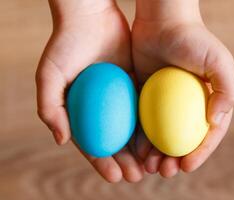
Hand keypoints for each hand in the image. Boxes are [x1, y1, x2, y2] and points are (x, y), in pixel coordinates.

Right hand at [36, 0, 142, 182]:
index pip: (92, 144)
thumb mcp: (49, 75)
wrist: (91, 15)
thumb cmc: (66, 44)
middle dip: (126, 162)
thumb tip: (61, 140)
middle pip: (115, 142)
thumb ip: (49, 108)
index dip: (102, 162)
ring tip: (152, 165)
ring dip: (142, 149)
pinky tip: (161, 138)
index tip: (115, 176)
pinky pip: (145, 108)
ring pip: (133, 129)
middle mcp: (102, 109)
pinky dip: (152, 125)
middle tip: (137, 176)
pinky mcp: (136, 85)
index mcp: (81, 112)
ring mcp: (120, 98)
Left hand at [132, 2, 233, 176]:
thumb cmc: (192, 38)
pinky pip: (143, 122)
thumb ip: (227, 90)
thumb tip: (215, 121)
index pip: (207, 134)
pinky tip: (135, 150)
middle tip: (164, 171)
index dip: (199, 154)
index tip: (185, 166)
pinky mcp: (146, 97)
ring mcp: (165, 103)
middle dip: (175, 160)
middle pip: (182, 140)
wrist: (162, 21)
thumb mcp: (218, 61)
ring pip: (161, 136)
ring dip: (156, 154)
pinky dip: (140, 138)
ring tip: (148, 167)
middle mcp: (187, 105)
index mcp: (207, 101)